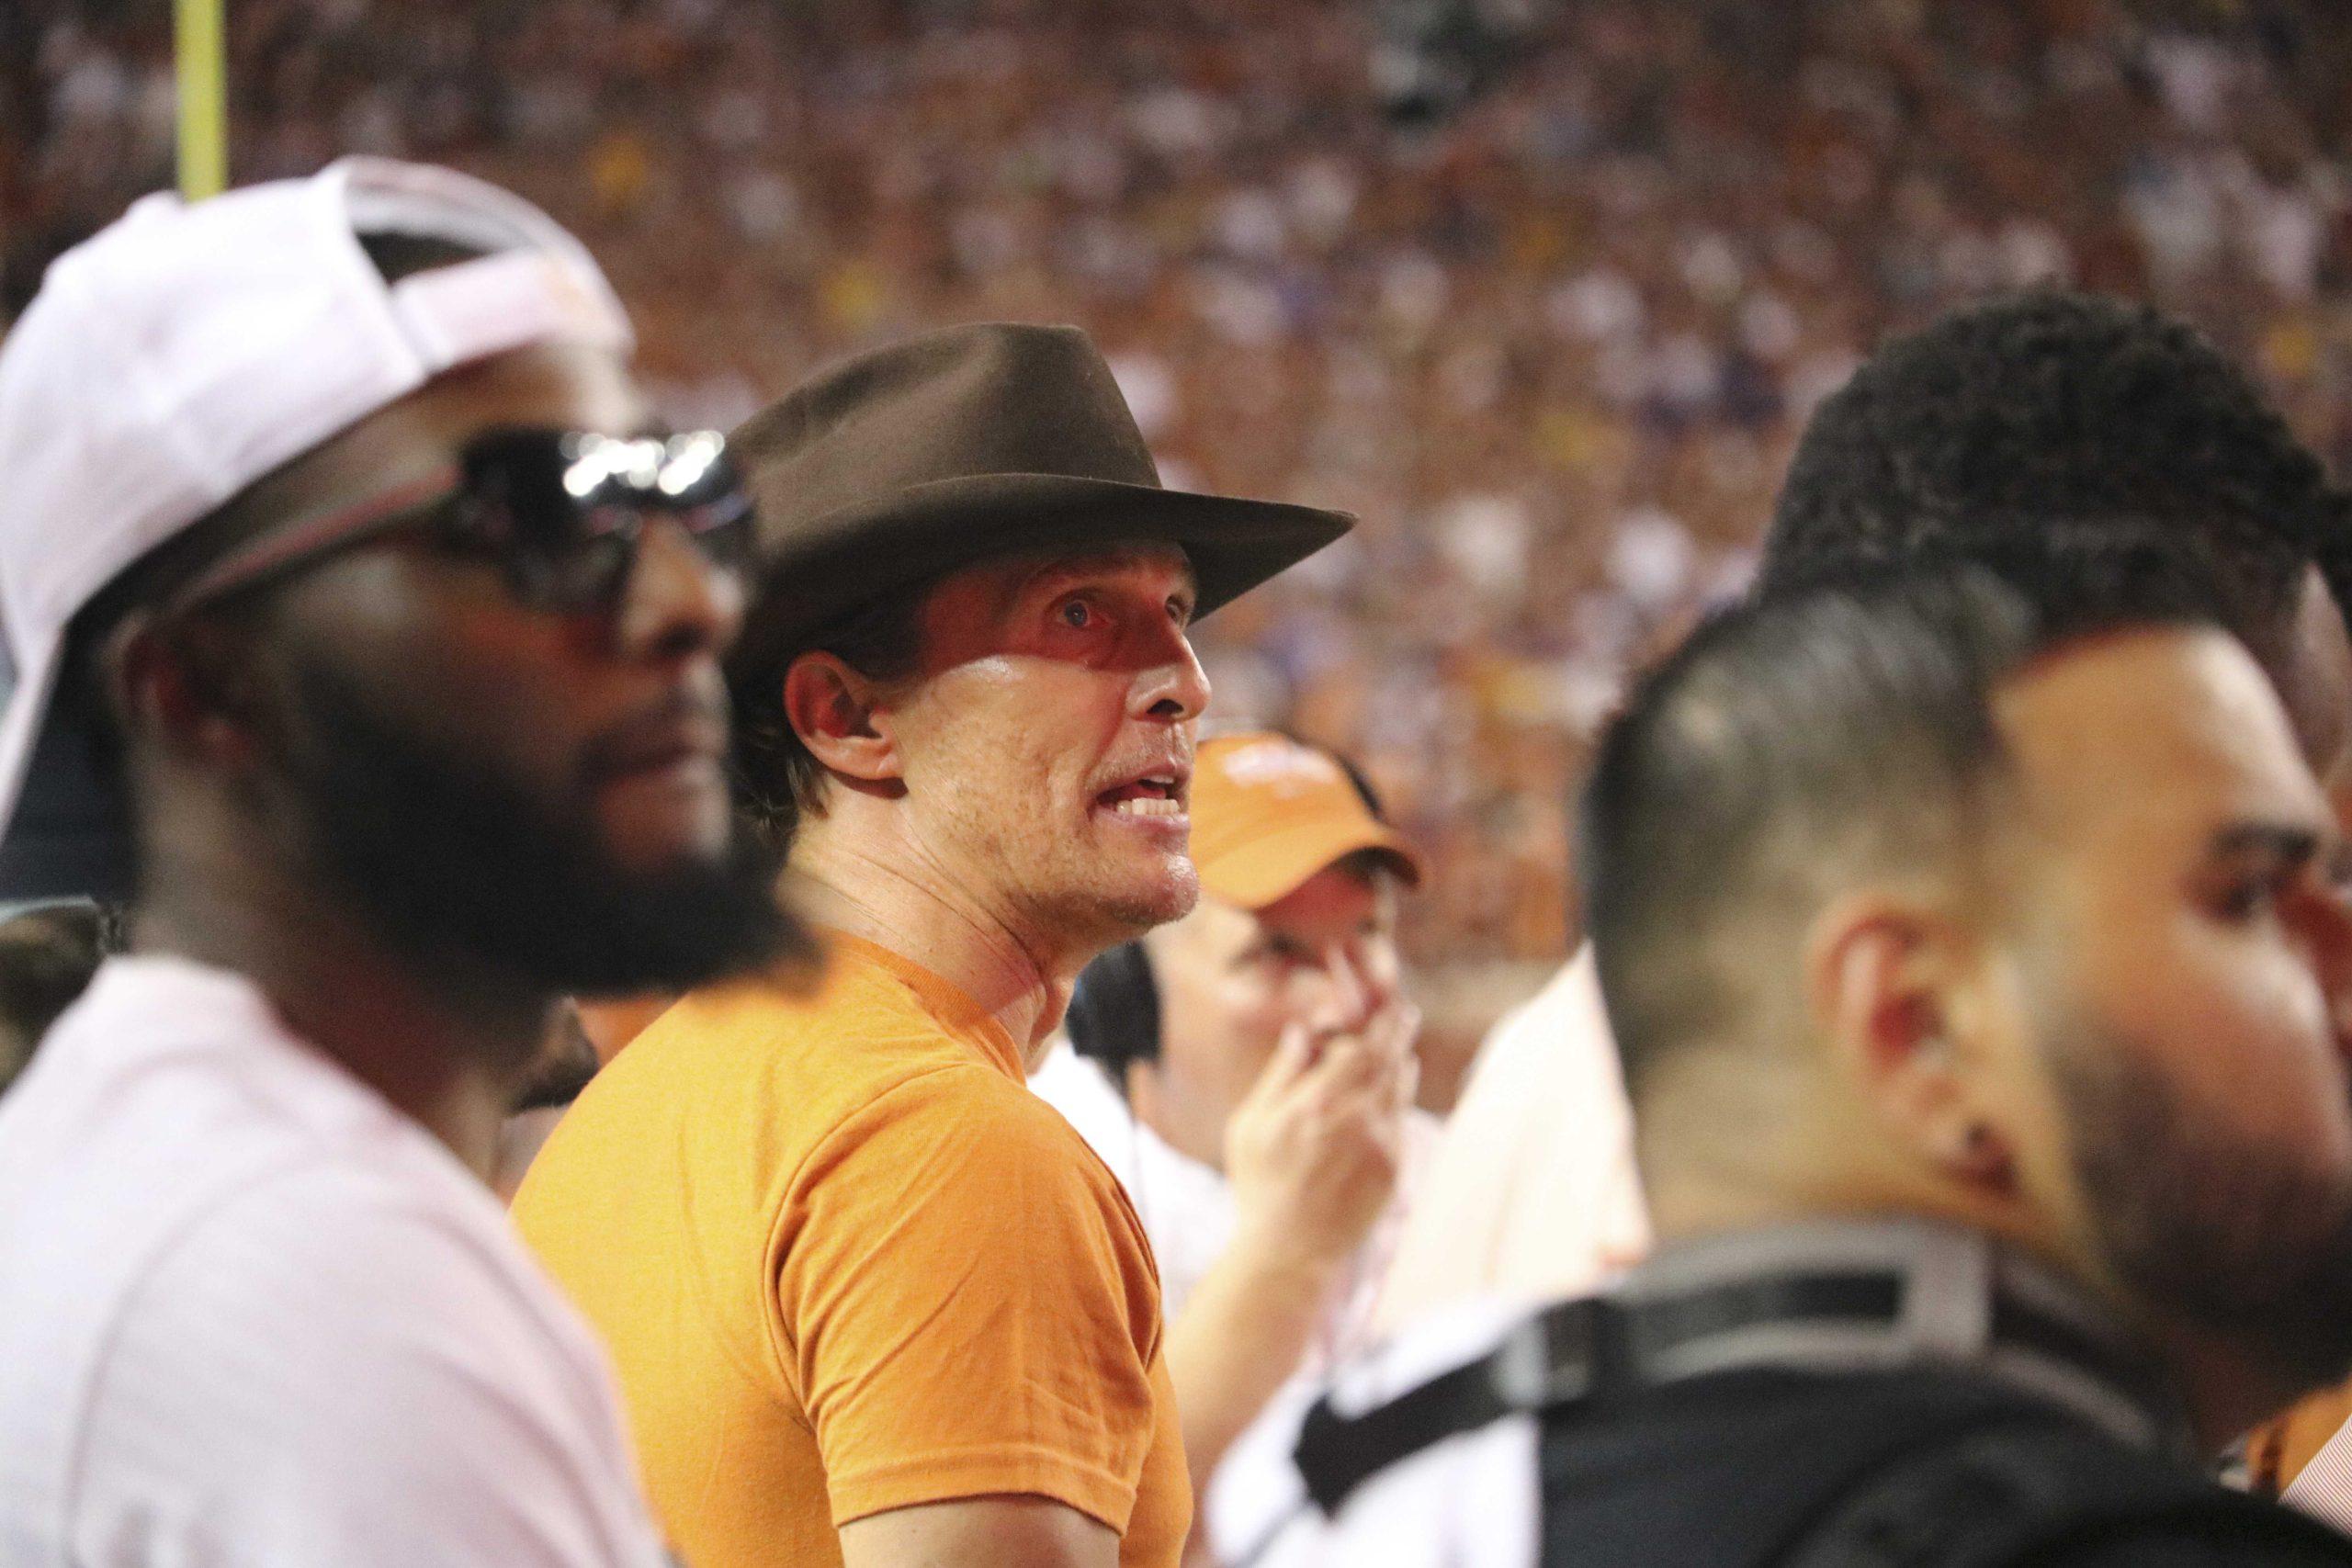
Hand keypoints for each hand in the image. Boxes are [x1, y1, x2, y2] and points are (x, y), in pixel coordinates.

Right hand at [1221, 993, 1420, 1276]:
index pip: (1359, 1045)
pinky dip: (1398, 1098)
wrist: (1290, 1251)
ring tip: (1397, 1050)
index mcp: (1312, 1102)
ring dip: (1401, 1062)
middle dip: (1398, 1031)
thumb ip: (1281, 1074)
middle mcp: (1352, 1117)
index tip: (1380, 1008)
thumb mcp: (1250, 1126)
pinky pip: (1402, 1118)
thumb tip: (1303, 1032)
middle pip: (1389, 1058)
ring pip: (1401, 1086)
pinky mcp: (1393, 1166)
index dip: (1375, 1023)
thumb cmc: (1259, 1186)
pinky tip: (1389, 1093)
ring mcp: (1378, 1143)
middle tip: (1404, 1013)